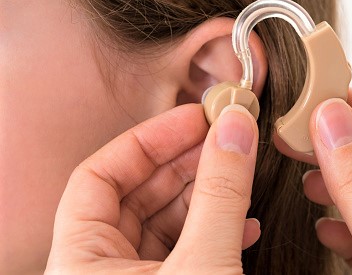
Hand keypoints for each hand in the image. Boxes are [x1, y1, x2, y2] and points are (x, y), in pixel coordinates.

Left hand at [45, 104, 259, 273]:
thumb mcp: (202, 265)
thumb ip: (219, 196)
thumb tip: (236, 129)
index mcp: (81, 263)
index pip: (97, 177)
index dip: (148, 141)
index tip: (192, 118)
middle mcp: (102, 271)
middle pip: (137, 194)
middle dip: (186, 162)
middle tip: (224, 136)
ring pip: (166, 222)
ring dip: (207, 195)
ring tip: (238, 170)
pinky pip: (186, 250)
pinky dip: (216, 232)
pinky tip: (244, 222)